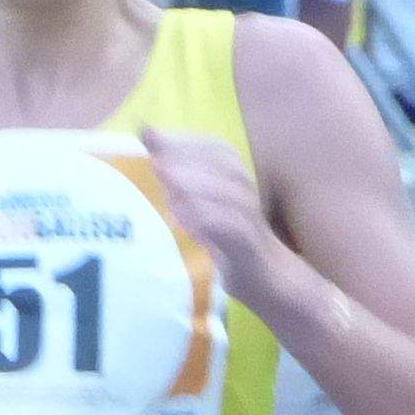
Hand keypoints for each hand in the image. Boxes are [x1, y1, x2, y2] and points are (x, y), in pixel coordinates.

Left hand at [138, 128, 277, 298]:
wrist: (266, 277)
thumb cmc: (227, 236)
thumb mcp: (201, 202)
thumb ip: (179, 173)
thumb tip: (148, 137)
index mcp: (236, 176)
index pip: (216, 148)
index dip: (186, 140)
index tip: (152, 138)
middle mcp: (246, 190)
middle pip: (224, 165)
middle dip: (188, 157)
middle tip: (155, 159)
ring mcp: (251, 217)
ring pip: (229, 193)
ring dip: (197, 184)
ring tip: (166, 180)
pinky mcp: (250, 245)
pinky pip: (233, 228)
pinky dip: (208, 220)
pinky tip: (183, 220)